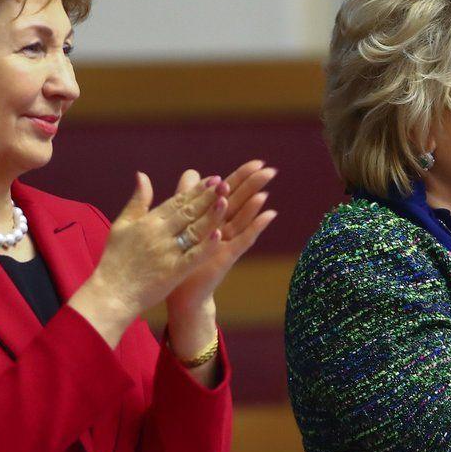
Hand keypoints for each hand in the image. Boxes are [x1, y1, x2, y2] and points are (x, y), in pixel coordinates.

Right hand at [67, 172, 229, 342]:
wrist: (111, 294)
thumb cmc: (114, 260)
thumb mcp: (121, 225)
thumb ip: (136, 201)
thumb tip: (142, 175)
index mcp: (148, 222)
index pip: (177, 202)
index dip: (196, 190)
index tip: (212, 179)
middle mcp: (158, 234)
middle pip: (188, 212)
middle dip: (208, 197)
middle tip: (225, 184)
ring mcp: (167, 253)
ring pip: (194, 230)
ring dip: (211, 215)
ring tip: (226, 201)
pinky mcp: (173, 272)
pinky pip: (193, 256)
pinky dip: (206, 246)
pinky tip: (219, 234)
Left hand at [165, 159, 278, 321]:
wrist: (180, 291)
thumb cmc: (180, 257)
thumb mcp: (180, 223)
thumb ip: (186, 196)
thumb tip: (193, 171)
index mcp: (211, 218)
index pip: (228, 192)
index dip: (242, 176)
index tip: (258, 161)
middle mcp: (222, 228)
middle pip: (240, 202)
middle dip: (254, 186)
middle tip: (271, 169)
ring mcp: (225, 243)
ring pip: (242, 219)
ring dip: (254, 205)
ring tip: (266, 189)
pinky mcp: (225, 257)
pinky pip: (242, 240)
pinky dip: (255, 228)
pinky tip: (269, 215)